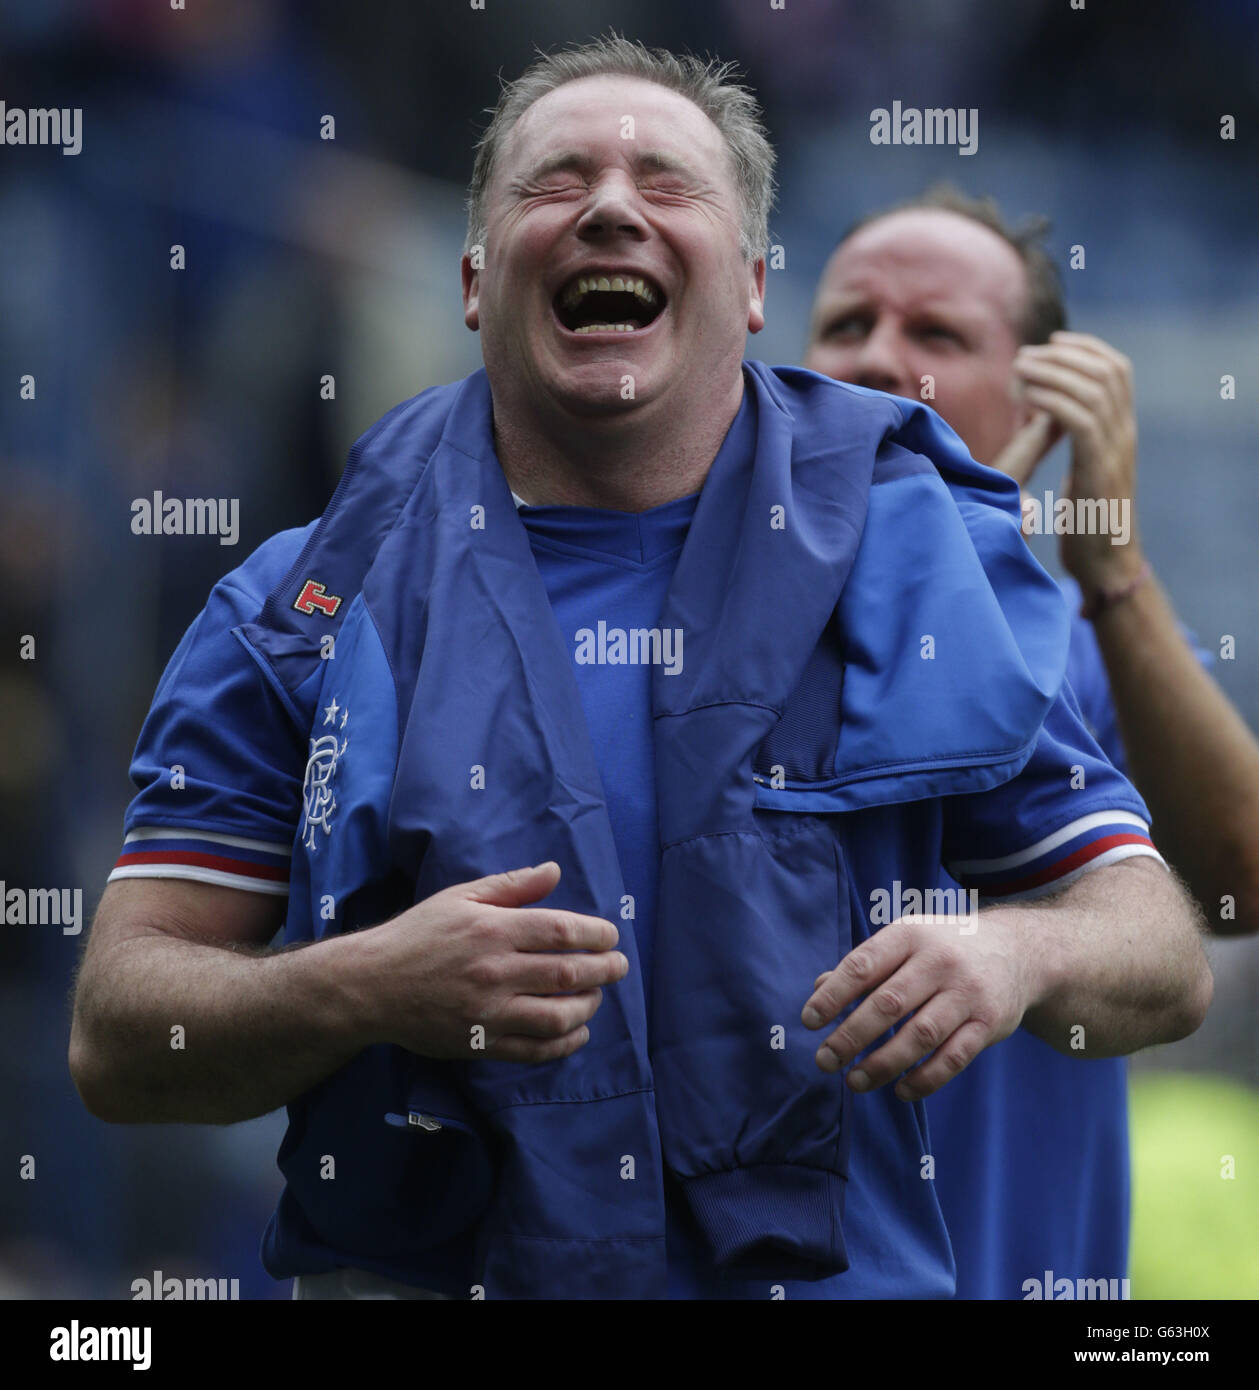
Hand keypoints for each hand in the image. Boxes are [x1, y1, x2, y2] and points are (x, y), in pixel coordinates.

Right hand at [350, 861, 627, 1063]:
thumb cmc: (418, 935)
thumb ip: (511, 886)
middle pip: (567, 973)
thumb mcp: (461, 897)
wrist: (372, 986)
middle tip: (619, 966)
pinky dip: (565, 1044)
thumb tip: (554, 870)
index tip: (610, 936)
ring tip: (596, 996)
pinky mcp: (481, 1044)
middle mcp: (494, 971)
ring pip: (557, 1016)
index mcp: (492, 930)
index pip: (560, 931)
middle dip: (604, 969)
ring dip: (588, 1006)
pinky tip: (577, 1031)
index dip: (595, 934)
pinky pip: (534, 1050)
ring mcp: (488, 1012)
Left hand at [801, 914, 1034, 1099]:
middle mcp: (939, 961)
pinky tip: (899, 1091)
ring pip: (920, 1036)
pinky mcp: (989, 1023)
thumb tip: (818, 989)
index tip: (809, 1021)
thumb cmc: (944, 948)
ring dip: (882, 1064)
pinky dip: (924, 1079)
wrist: (1018, 951)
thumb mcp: (905, 941)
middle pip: (888, 1004)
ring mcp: (967, 993)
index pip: (863, 966)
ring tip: (854, 1082)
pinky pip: (953, 1059)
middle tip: (824, 1060)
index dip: (833, 996)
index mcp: (910, 935)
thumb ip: (864, 965)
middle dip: (850, 1037)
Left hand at [1010, 330, 1144, 593]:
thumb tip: (1053, 415)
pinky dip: (1053, 400)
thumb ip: (1078, 442)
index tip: (1051, 343)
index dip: (1086, 348)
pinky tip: (1028, 399)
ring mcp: (1114, 452)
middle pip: (1106, 371)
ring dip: (1053, 372)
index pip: (1117, 370)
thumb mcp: (1084, 472)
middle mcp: (1123, 435)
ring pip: (1092, 388)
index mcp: (1122, 432)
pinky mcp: (1097, 471)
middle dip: (1063, 355)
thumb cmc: (1089, 526)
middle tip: (1025, 358)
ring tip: (1020, 371)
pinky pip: (1079, 419)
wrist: (1106, 568)